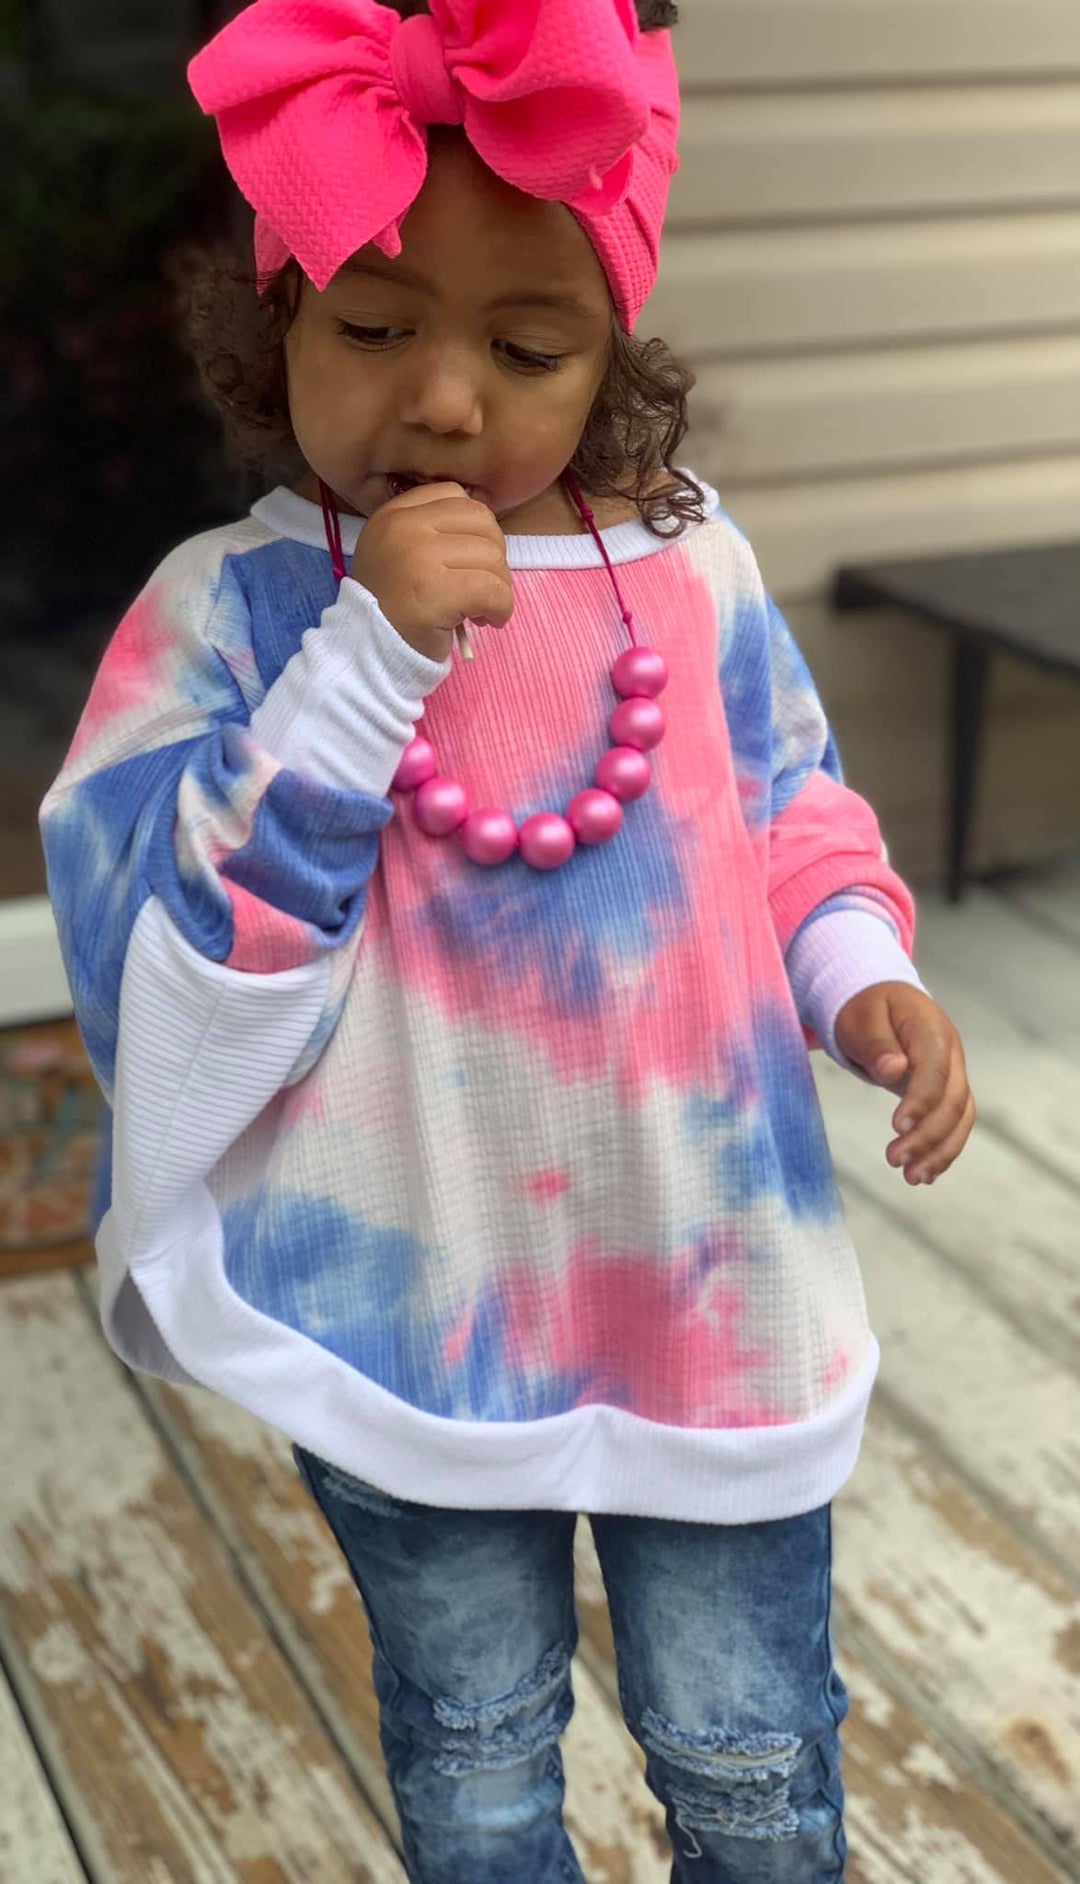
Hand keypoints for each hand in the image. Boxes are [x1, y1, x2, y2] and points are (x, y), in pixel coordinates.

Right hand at [352, 481, 512, 662]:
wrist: (368, 653)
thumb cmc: (393, 608)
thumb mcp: (400, 553)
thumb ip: (434, 532)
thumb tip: (488, 533)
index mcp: (395, 513)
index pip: (456, 496)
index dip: (475, 528)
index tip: (468, 560)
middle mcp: (404, 526)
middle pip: (481, 522)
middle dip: (493, 557)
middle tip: (481, 588)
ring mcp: (418, 556)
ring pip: (492, 557)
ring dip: (499, 587)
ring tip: (481, 609)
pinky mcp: (435, 591)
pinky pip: (492, 590)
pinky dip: (501, 608)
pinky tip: (488, 620)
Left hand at [834, 982, 974, 1185]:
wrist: (882, 1001)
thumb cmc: (868, 1008)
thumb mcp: (862, 1017)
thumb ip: (877, 1043)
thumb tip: (893, 1069)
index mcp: (931, 1030)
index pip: (935, 1070)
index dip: (921, 1101)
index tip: (897, 1127)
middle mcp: (952, 1054)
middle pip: (953, 1100)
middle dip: (927, 1136)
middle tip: (894, 1159)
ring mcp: (954, 1074)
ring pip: (961, 1118)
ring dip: (940, 1151)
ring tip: (912, 1178)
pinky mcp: (947, 1092)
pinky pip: (955, 1124)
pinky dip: (943, 1151)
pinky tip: (925, 1174)